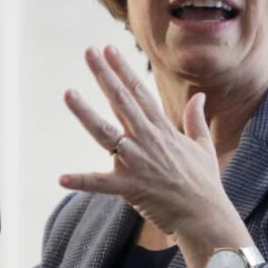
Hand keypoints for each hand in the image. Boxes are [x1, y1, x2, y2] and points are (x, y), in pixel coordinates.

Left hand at [59, 46, 243, 251]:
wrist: (206, 217)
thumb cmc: (204, 184)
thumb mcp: (203, 146)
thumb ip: (197, 119)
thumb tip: (200, 96)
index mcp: (163, 130)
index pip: (140, 93)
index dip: (123, 70)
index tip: (109, 50)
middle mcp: (149, 141)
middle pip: (122, 102)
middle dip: (104, 76)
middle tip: (89, 52)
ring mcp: (139, 163)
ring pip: (106, 134)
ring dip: (85, 114)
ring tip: (68, 93)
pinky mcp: (131, 188)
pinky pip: (102, 184)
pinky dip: (82, 181)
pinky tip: (61, 178)